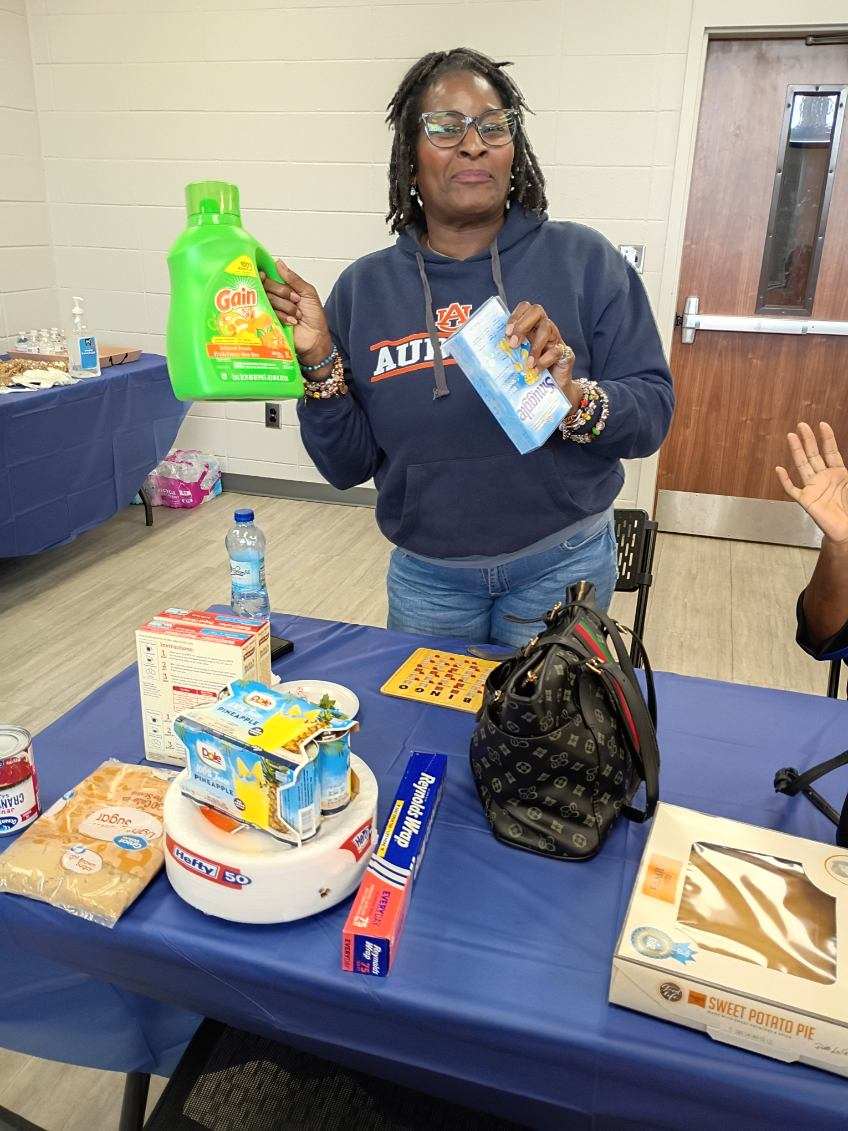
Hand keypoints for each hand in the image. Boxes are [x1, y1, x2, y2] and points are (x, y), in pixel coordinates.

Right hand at [260, 259, 331, 363]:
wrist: (316, 338)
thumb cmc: (314, 317)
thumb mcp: (308, 293)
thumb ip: (294, 279)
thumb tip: (279, 263)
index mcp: (283, 288)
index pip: (267, 277)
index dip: (265, 275)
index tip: (267, 276)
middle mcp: (275, 298)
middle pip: (266, 286)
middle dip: (283, 292)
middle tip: (296, 300)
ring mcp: (271, 310)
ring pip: (269, 299)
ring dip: (287, 307)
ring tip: (297, 315)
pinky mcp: (269, 323)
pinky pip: (270, 313)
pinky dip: (283, 316)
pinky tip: (292, 322)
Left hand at [505, 301, 578, 406]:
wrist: (554, 390)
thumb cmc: (532, 373)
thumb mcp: (517, 360)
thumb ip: (507, 354)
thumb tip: (481, 357)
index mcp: (531, 327)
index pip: (525, 308)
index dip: (515, 316)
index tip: (506, 332)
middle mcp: (544, 329)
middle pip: (537, 310)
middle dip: (523, 325)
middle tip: (513, 344)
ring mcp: (556, 340)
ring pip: (547, 328)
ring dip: (534, 346)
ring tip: (527, 363)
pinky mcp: (566, 353)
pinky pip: (557, 350)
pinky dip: (545, 360)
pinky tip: (536, 370)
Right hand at [776, 422, 847, 543]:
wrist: (846, 528)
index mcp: (838, 473)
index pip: (831, 451)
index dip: (827, 438)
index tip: (822, 424)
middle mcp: (823, 477)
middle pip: (814, 455)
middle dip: (808, 439)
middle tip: (802, 425)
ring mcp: (813, 488)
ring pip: (802, 466)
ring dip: (797, 451)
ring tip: (791, 436)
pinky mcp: (805, 500)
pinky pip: (792, 488)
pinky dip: (785, 480)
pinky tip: (779, 469)